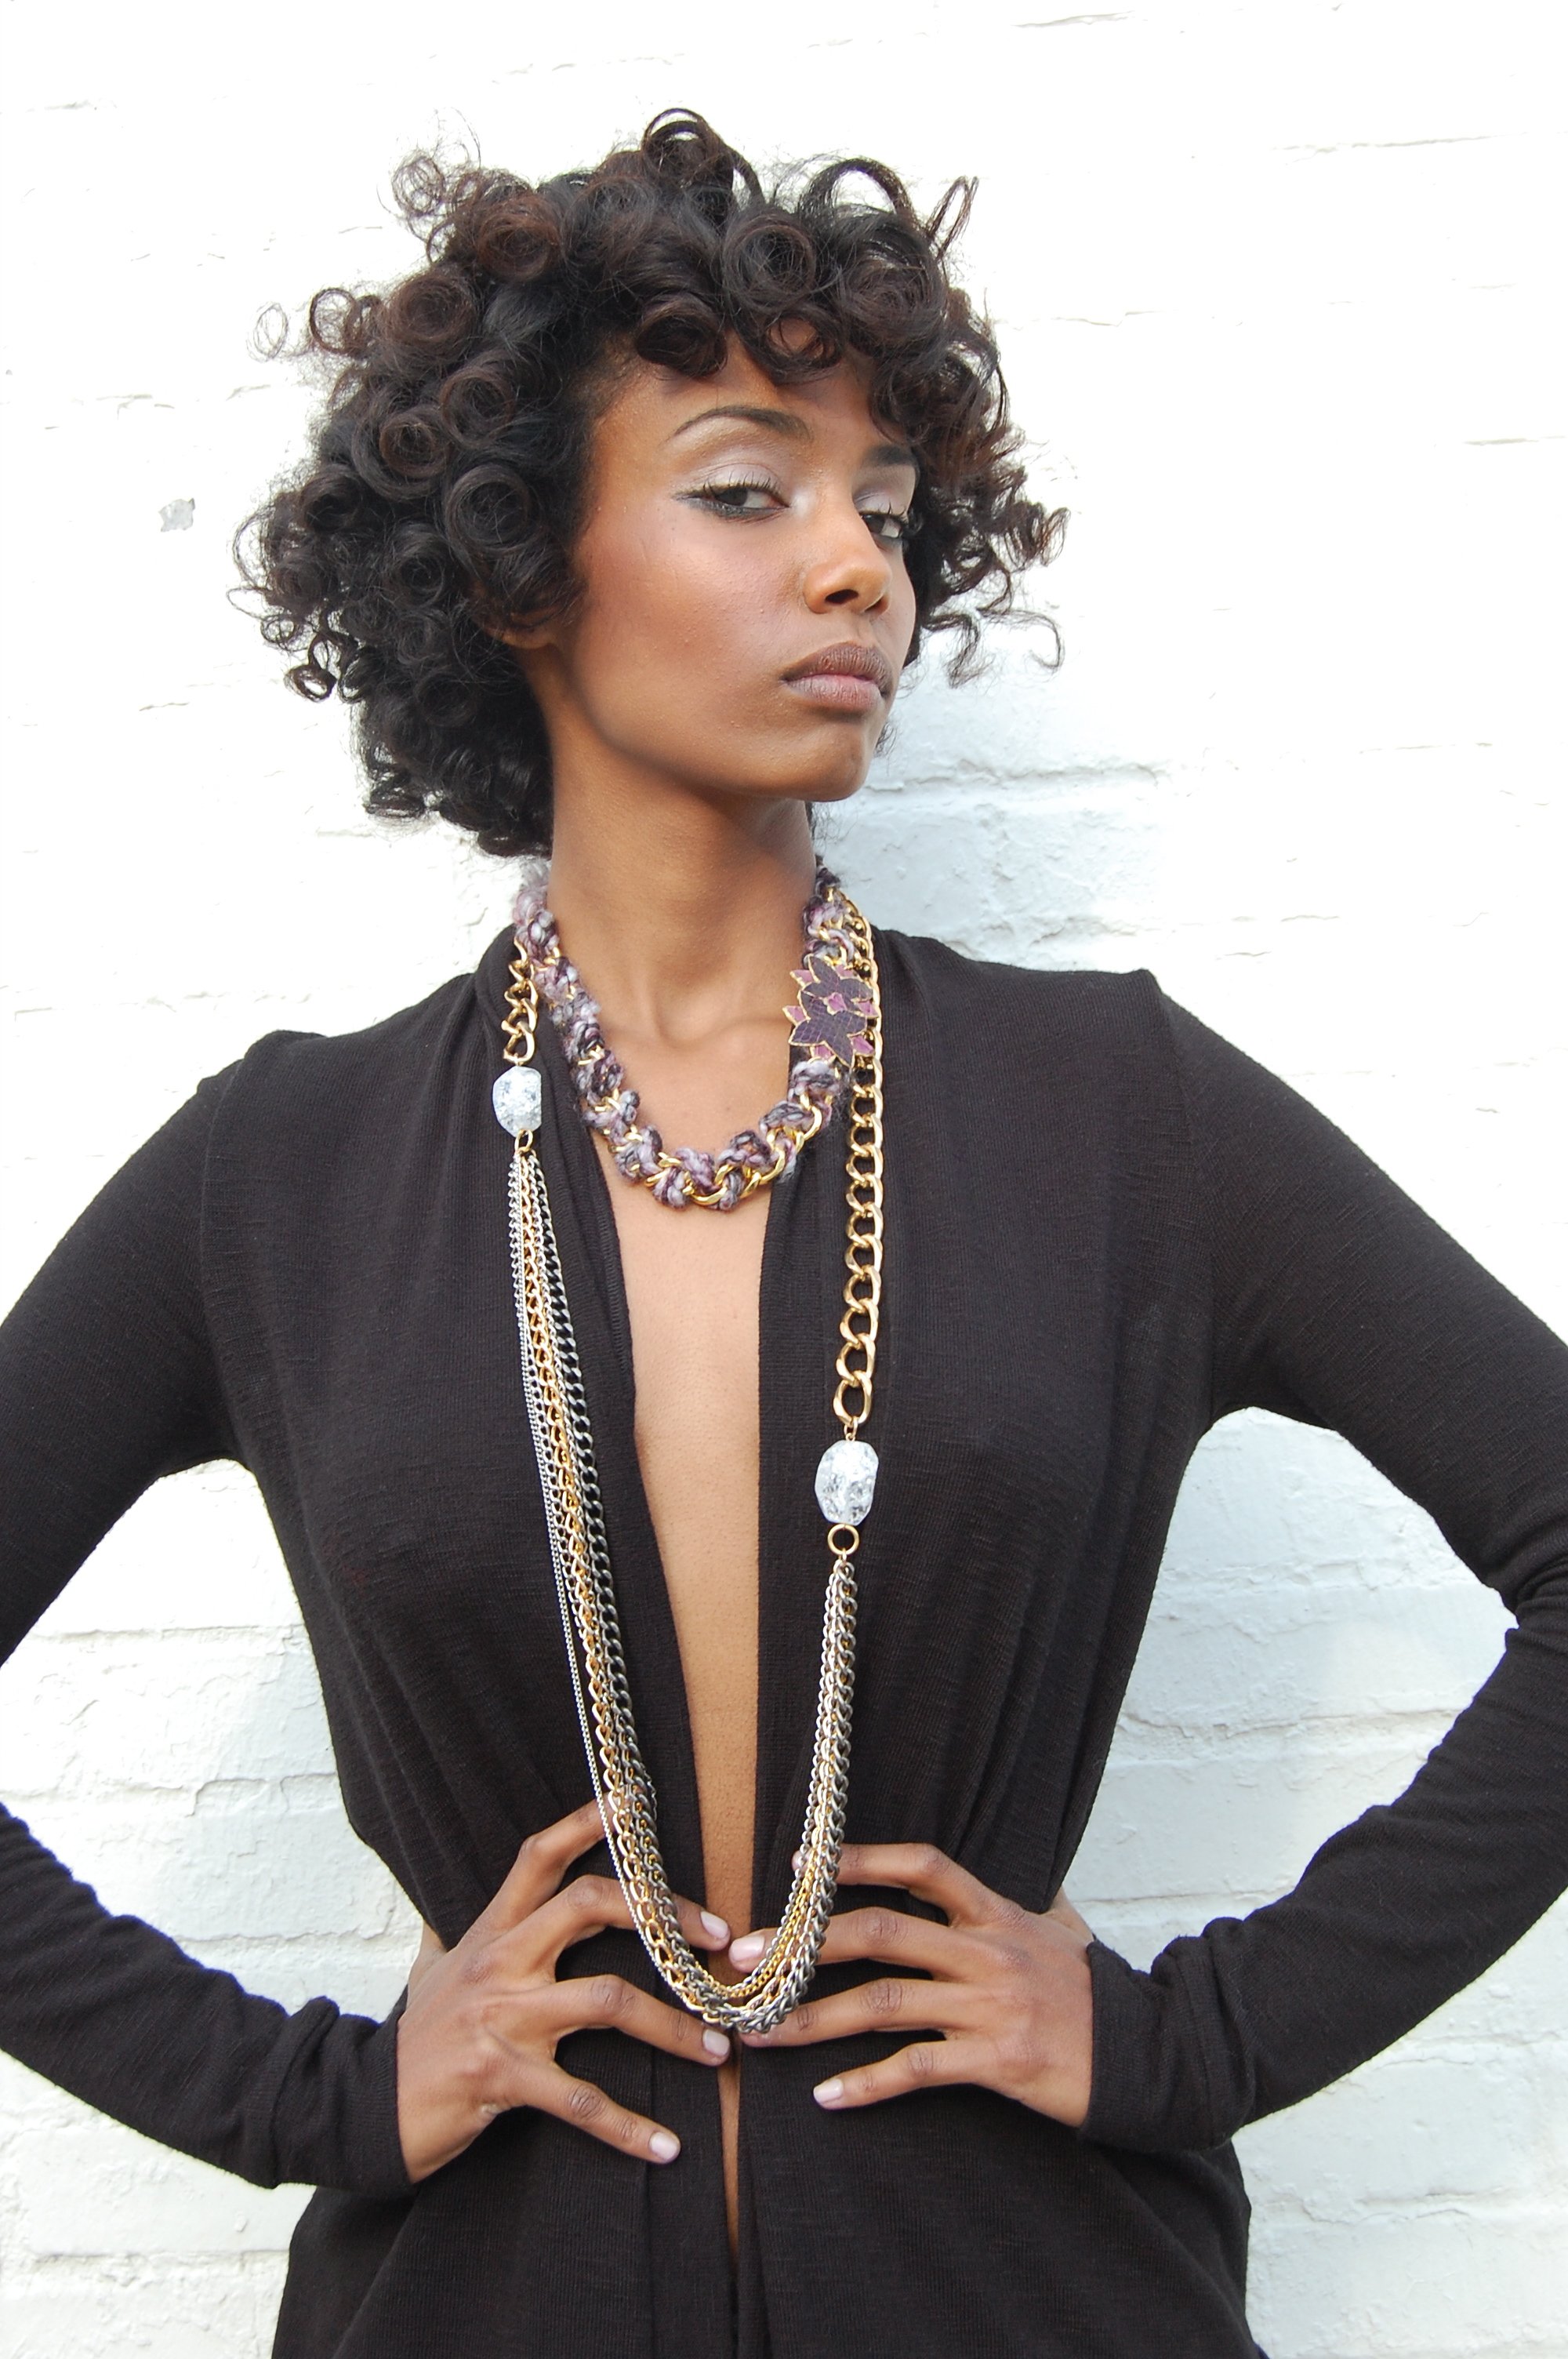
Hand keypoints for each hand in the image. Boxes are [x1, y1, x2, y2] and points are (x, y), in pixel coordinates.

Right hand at [395, 1799, 731, 2180]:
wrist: (364, 2108)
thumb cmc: (414, 2039)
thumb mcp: (430, 1973)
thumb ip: (450, 1938)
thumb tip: (443, 1916)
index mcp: (491, 1931)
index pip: (539, 1858)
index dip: (587, 1823)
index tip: (635, 1801)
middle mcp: (501, 1962)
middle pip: (588, 1905)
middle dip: (661, 1915)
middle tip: (715, 1939)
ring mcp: (503, 2017)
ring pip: (607, 2000)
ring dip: (673, 2027)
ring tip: (718, 2047)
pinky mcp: (502, 2076)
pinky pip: (580, 2101)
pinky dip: (628, 2128)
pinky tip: (665, 2147)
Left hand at [729, 1841, 1093, 2124]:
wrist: (1153, 2055)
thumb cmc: (1098, 1993)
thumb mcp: (1065, 1930)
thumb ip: (1034, 1899)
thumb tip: (1031, 1872)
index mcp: (996, 1913)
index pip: (921, 1868)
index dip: (859, 1860)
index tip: (801, 1867)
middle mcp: (986, 1951)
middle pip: (881, 1931)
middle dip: (805, 1943)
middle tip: (746, 1957)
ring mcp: (990, 2006)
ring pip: (884, 2003)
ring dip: (814, 2019)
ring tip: (761, 2032)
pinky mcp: (996, 2061)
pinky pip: (917, 2070)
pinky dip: (867, 2084)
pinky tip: (827, 2095)